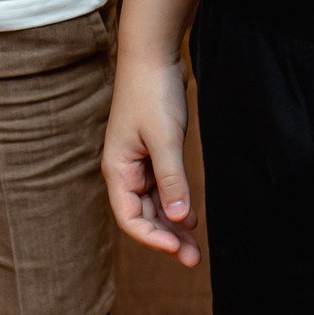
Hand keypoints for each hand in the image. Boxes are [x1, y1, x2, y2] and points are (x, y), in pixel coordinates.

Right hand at [101, 53, 200, 266]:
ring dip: (173, 225)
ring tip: (195, 247)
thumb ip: (171, 180)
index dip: (153, 238)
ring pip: (154, 205)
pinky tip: (191, 217)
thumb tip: (178, 219)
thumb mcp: (164, 139)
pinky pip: (163, 188)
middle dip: (167, 239)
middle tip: (193, 259)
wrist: (154, 55)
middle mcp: (125, 171)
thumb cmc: (152, 93)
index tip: (178, 249)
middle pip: (143, 216)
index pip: (130, 217)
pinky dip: (176, 204)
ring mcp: (139, 162)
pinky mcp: (154, 153)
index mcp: (118, 169)